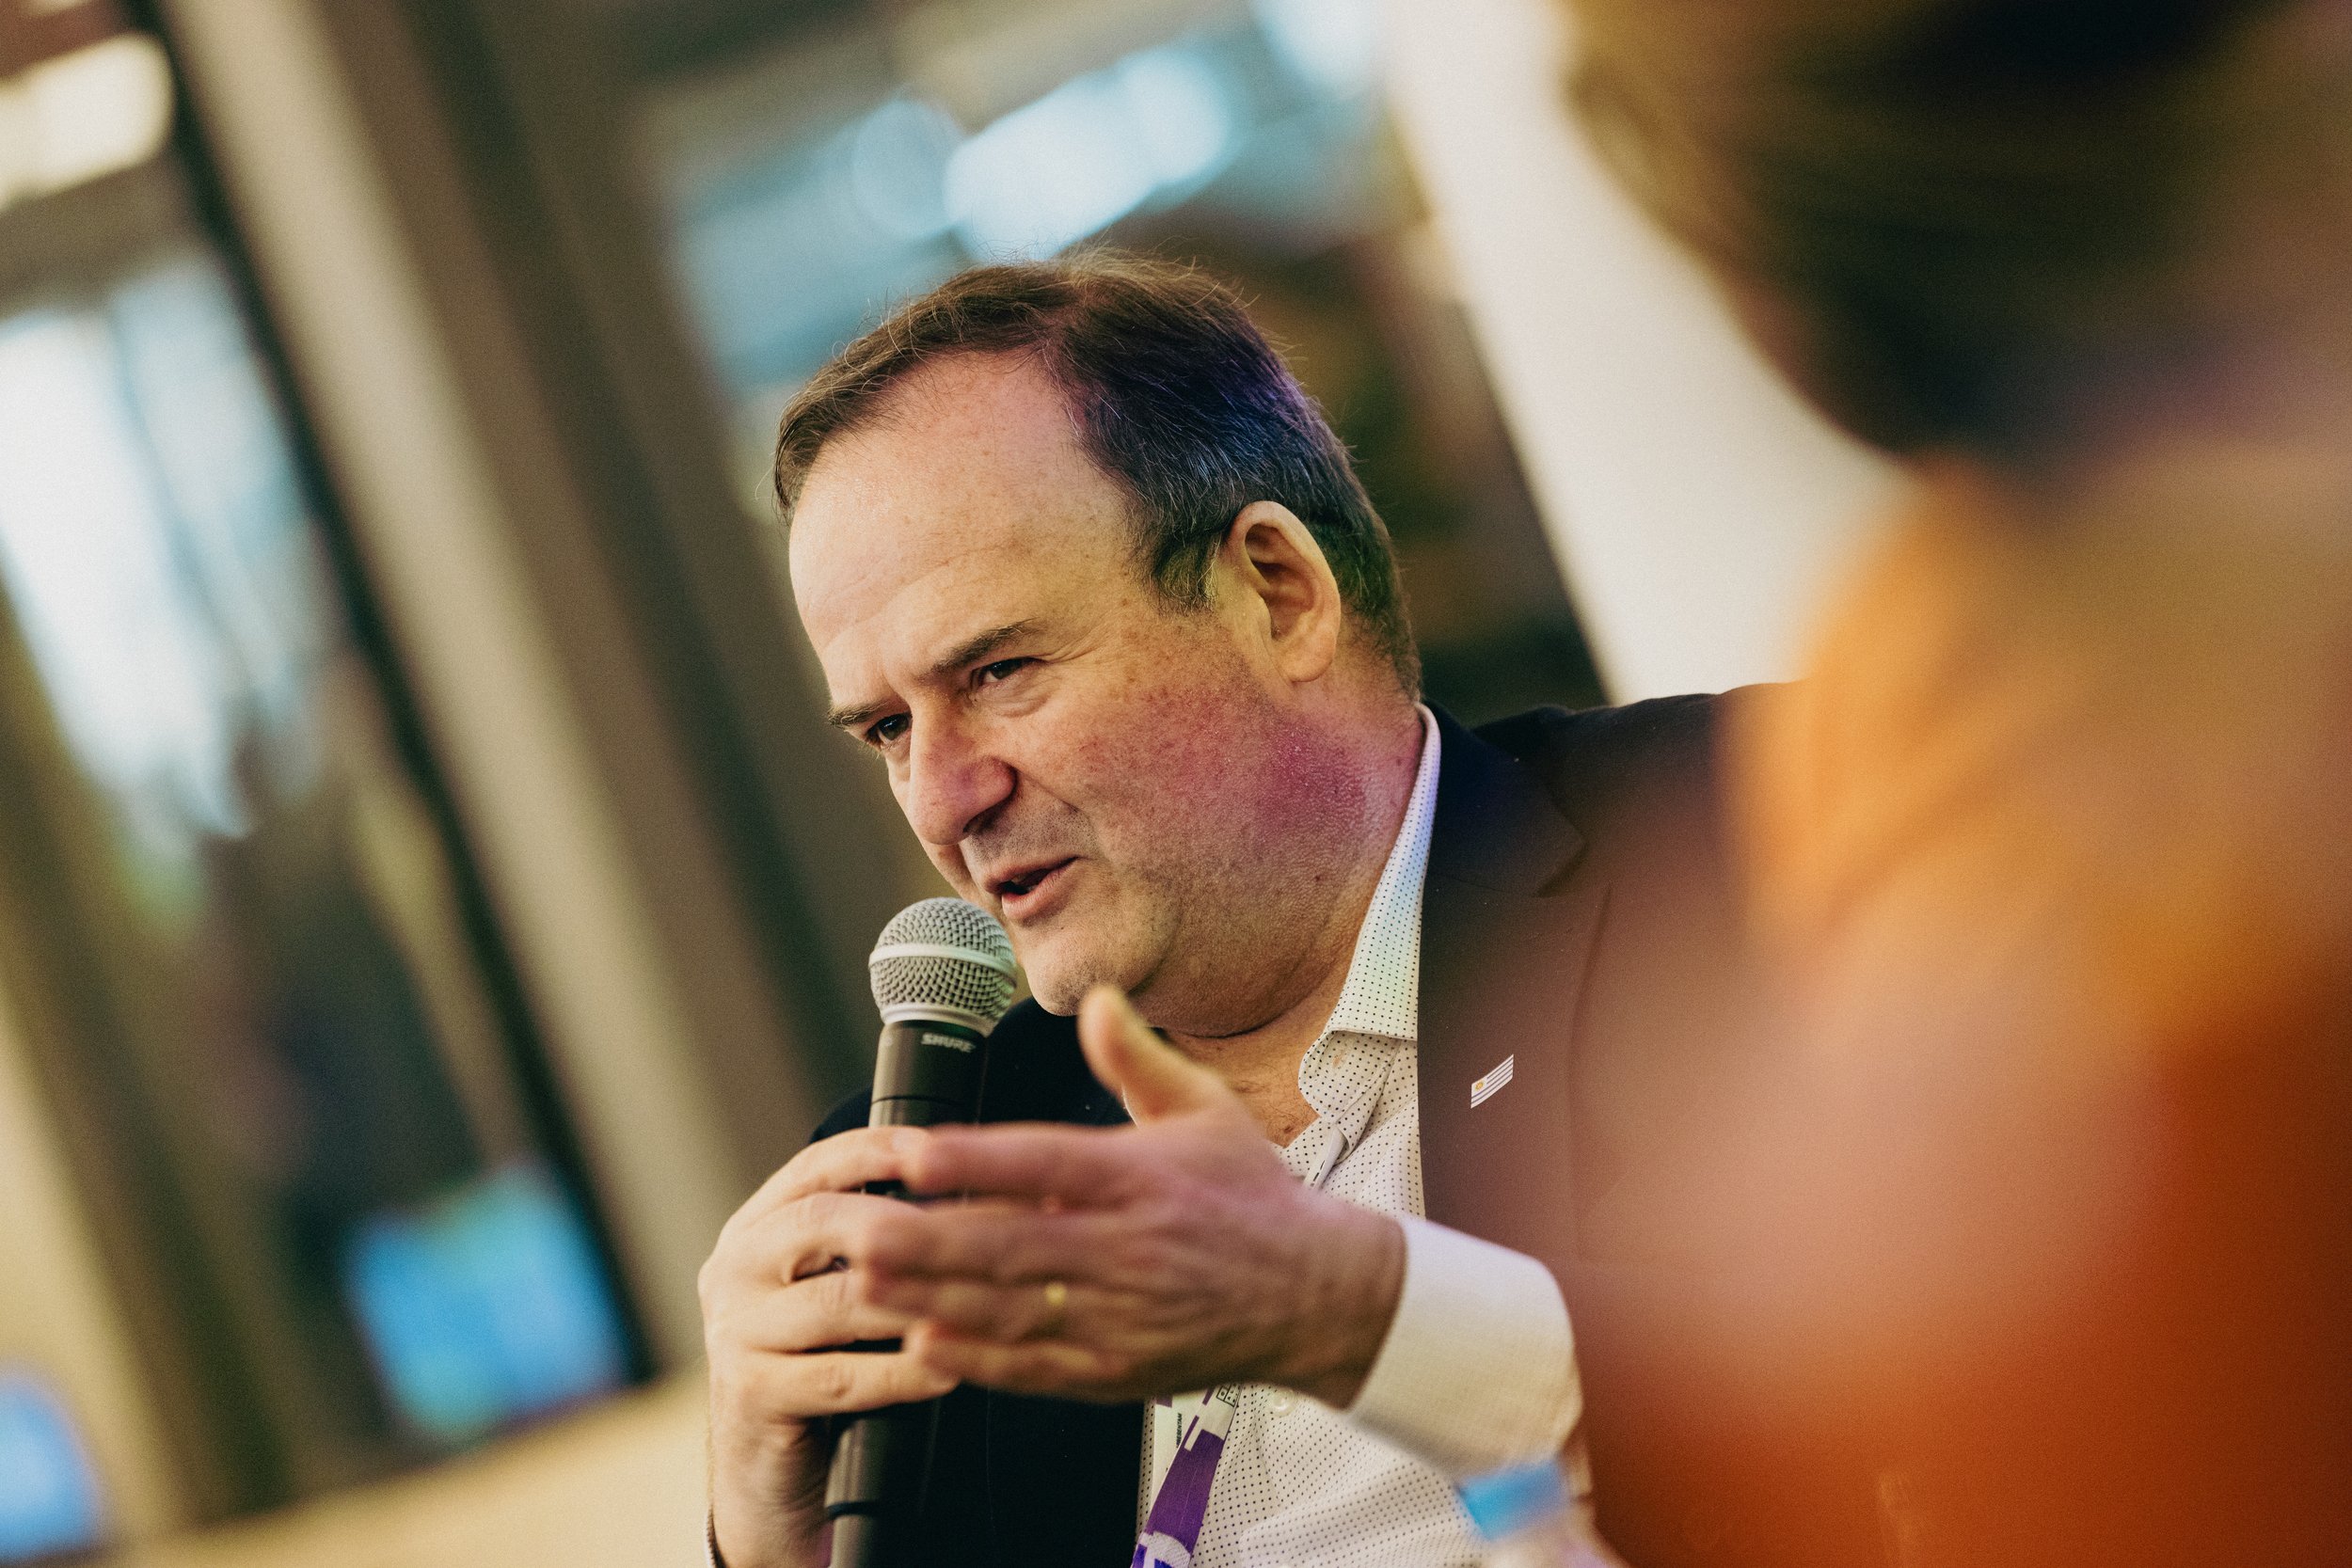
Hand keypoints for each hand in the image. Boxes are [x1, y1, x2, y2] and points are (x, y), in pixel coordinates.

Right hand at [699, 1127, 957, 1567]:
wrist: (767, 1471)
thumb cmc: (822, 1363)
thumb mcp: (834, 1288)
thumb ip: (874, 1239)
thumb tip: (975, 1185)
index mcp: (755, 1227)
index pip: (816, 1166)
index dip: (879, 1149)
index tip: (941, 1147)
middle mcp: (733, 1269)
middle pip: (822, 1221)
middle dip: (906, 1219)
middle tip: (977, 1225)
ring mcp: (735, 1332)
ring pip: (842, 1300)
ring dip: (920, 1297)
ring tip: (984, 1294)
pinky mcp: (752, 1395)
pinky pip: (843, 1375)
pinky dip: (904, 1371)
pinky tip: (951, 1368)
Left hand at [856, 986, 1406, 1405]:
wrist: (1318, 1296)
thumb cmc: (1253, 1197)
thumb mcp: (1205, 1109)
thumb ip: (1137, 1059)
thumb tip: (1098, 999)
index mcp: (1142, 1179)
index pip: (1047, 1163)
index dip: (977, 1161)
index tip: (914, 1154)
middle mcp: (1128, 1249)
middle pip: (1013, 1245)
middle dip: (928, 1241)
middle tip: (856, 1232)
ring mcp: (1122, 1317)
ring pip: (1013, 1310)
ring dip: (934, 1299)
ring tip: (867, 1284)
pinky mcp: (1120, 1372)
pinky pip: (1038, 1370)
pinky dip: (980, 1363)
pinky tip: (927, 1346)